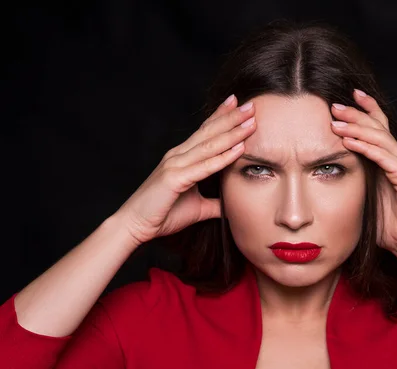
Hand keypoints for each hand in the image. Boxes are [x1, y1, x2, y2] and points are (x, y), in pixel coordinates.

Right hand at [114, 94, 255, 245]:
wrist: (135, 226)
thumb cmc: (162, 214)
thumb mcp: (197, 207)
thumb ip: (214, 203)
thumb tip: (231, 205)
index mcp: (181, 158)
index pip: (205, 132)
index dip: (222, 117)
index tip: (239, 104)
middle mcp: (178, 156)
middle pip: (209, 132)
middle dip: (231, 117)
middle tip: (251, 105)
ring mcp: (175, 165)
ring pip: (210, 145)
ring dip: (232, 132)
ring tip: (251, 121)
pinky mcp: (174, 178)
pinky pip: (204, 167)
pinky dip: (223, 157)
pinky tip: (239, 148)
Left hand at [330, 89, 396, 273]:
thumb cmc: (390, 225)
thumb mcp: (365, 197)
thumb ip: (354, 182)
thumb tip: (328, 175)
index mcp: (389, 159)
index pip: (377, 127)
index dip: (364, 110)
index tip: (344, 98)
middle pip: (377, 126)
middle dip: (355, 113)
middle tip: (334, 104)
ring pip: (379, 137)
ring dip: (356, 127)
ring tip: (336, 120)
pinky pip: (383, 157)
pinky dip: (365, 147)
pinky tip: (349, 141)